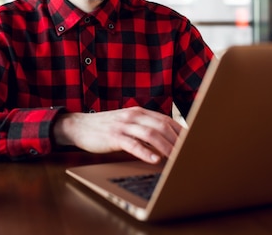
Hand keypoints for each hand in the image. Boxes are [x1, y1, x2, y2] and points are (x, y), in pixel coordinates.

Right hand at [53, 107, 183, 163]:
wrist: (79, 126)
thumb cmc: (106, 128)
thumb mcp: (127, 124)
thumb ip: (144, 129)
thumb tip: (165, 142)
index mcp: (139, 112)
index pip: (166, 120)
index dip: (181, 132)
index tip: (192, 143)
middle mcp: (134, 116)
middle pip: (162, 126)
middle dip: (177, 141)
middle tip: (189, 154)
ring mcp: (123, 125)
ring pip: (151, 134)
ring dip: (166, 147)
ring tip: (177, 159)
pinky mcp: (113, 136)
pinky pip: (132, 143)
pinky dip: (145, 151)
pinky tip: (154, 159)